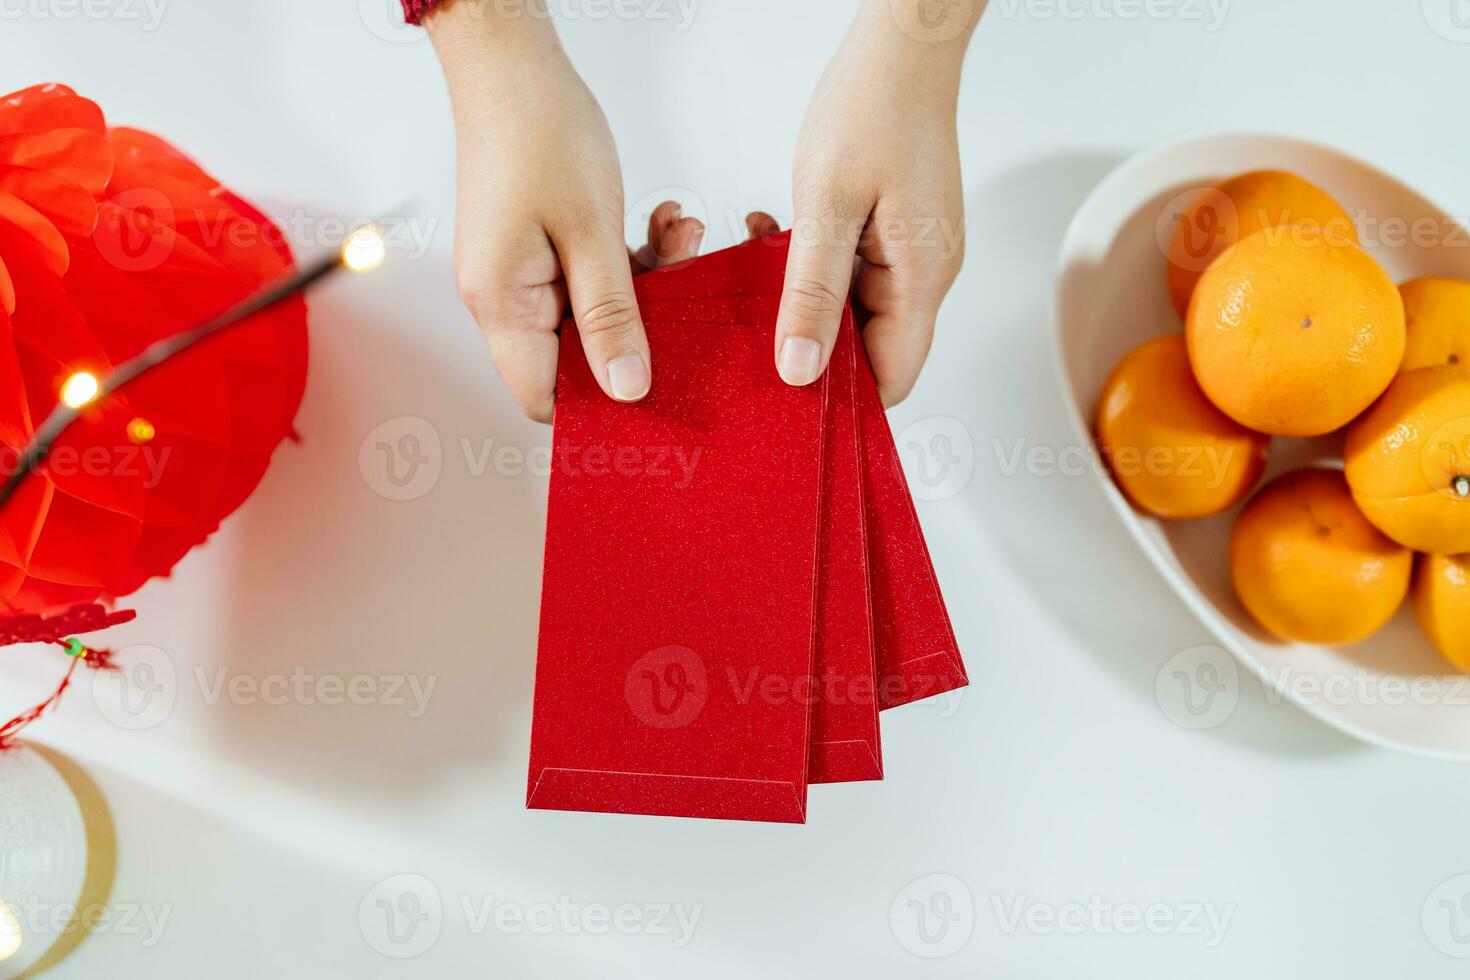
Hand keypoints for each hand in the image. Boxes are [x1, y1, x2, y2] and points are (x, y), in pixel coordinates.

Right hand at [429, 5, 685, 421]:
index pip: (544, 396)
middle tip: (684, 285)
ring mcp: (521, 273)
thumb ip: (613, 317)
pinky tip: (661, 224)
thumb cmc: (539, 134)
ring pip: (595, 313)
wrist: (512, 66)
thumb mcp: (591, 232)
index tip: (658, 386)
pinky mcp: (540, 249)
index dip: (599, 404)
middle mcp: (503, 298)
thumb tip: (628, 389)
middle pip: (576, 356)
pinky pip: (594, 277)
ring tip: (681, 238)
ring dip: (647, 284)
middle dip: (639, 329)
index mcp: (502, 304)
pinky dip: (633, 259)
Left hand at [776, 0, 976, 405]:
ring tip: (759, 268)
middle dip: (812, 345)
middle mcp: (927, 274)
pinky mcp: (896, 232)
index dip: (843, 399)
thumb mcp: (826, 206)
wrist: (903, 47)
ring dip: (804, 298)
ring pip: (854, 310)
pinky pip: (851, 272)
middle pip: (871, 350)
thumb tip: (800, 369)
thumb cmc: (874, 108)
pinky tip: (776, 237)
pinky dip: (811, 266)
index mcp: (922, 279)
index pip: (892, 378)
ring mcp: (913, 253)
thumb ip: (812, 293)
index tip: (786, 395)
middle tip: (755, 329)